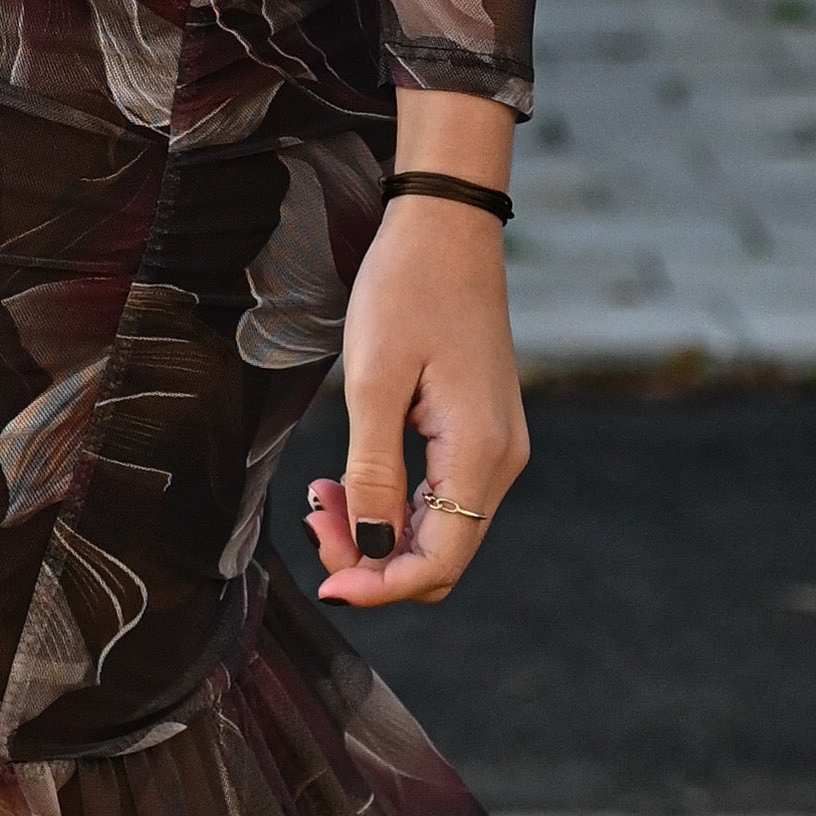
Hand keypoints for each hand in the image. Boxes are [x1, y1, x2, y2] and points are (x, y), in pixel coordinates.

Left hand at [311, 163, 527, 608]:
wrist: (445, 228)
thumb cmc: (406, 290)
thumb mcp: (374, 381)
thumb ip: (374, 473)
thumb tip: (372, 550)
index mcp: (480, 452)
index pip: (438, 563)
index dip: (379, 587)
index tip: (324, 585)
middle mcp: (501, 461)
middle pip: (439, 557)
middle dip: (372, 560)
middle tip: (314, 518)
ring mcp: (495, 449)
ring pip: (437, 530)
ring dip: (377, 531)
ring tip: (322, 495)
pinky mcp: (480, 434)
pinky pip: (438, 497)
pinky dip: (393, 503)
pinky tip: (347, 480)